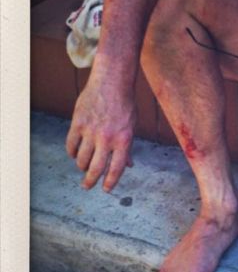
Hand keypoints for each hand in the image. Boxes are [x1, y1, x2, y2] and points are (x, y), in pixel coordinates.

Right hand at [66, 75, 136, 191]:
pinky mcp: (78, 123)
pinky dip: (72, 153)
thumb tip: (128, 165)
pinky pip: (71, 145)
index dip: (110, 182)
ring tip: (84, 166)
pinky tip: (75, 154)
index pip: (116, 169)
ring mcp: (91, 131)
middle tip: (87, 186)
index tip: (105, 189)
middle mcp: (107, 138)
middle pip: (95, 168)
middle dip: (90, 181)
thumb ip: (128, 147)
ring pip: (81, 159)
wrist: (112, 82)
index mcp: (124, 140)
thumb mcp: (132, 126)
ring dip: (82, 166)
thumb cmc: (125, 105)